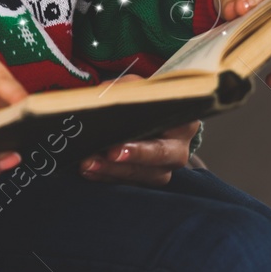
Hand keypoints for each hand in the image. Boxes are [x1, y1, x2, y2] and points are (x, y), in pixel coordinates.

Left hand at [78, 75, 196, 186]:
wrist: (150, 114)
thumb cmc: (146, 99)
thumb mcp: (139, 87)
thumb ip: (125, 89)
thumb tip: (103, 96)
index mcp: (183, 125)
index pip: (164, 140)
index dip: (140, 150)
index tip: (113, 151)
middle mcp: (178, 151)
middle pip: (154, 163)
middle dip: (123, 164)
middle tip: (95, 161)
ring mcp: (164, 169)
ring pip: (141, 177)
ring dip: (110, 172)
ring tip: (86, 164)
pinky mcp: (148, 180)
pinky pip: (129, 184)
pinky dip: (107, 177)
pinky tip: (89, 171)